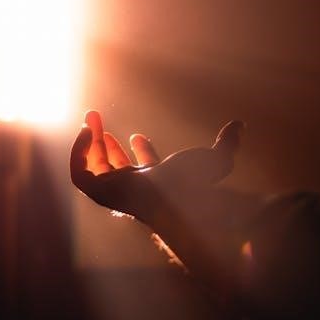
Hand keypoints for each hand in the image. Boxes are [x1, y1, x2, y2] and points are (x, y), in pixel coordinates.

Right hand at [71, 111, 245, 286]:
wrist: (177, 200)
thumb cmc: (196, 184)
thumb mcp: (216, 159)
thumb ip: (228, 143)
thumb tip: (240, 125)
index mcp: (158, 184)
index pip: (146, 171)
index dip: (142, 152)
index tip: (139, 134)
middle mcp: (135, 189)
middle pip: (114, 169)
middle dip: (105, 144)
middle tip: (98, 121)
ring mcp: (115, 192)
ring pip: (94, 168)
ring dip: (88, 143)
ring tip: (89, 118)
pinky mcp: (99, 192)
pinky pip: (79, 173)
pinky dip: (78, 152)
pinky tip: (86, 132)